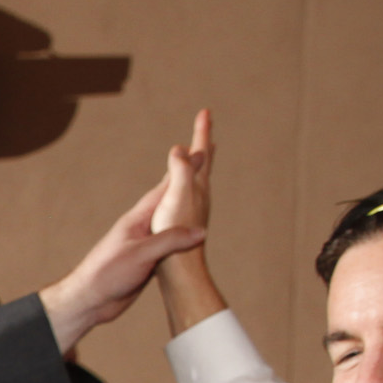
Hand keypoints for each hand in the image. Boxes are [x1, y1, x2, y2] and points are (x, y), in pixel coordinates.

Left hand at [39, 175, 206, 352]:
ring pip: (171, 223)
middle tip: (199, 165)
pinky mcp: (146, 261)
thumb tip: (201, 231)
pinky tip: (187, 236)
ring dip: (186, 209)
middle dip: (186, 183)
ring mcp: (144, 244)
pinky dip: (183, 236)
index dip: (184, 171)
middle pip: (170, 202)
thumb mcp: (141, 254)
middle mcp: (142, 228)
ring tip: (198, 198)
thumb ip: (169, 240)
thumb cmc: (107, 273)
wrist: (89, 300)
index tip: (200, 151)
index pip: (165, 189)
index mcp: (138, 219)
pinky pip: (170, 244)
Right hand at [153, 107, 212, 235]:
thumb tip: (181, 149)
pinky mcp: (184, 222)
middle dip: (203, 145)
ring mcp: (193, 210)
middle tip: (206, 129)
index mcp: (197, 187)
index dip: (202, 131)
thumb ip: (180, 173)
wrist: (180, 271)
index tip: (206, 111)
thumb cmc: (176, 235)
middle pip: (203, 164)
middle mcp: (199, 196)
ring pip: (197, 179)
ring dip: (198, 164)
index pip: (201, 153)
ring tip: (199, 155)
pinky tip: (182, 191)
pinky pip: (187, 193)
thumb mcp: (176, 198)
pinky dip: (187, 182)